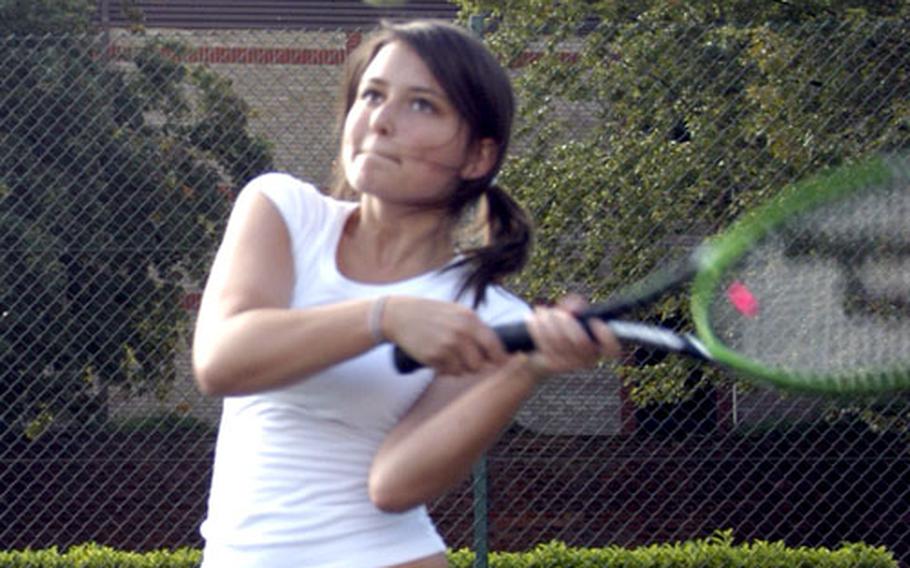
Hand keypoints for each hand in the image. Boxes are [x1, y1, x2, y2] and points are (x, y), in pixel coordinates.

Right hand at [382, 296, 507, 375]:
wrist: (400, 315)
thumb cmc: (431, 314)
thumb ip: (474, 327)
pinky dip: (446, 370)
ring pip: (465, 371)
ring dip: (460, 369)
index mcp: (469, 319)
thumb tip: (495, 349)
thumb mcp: (456, 312)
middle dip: (476, 366)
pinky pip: (449, 372)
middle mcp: (460, 332)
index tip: (502, 364)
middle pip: (480, 363)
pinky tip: (438, 359)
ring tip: (451, 358)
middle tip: (467, 361)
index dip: (500, 358)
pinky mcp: (433, 356)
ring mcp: (446, 345)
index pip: (494, 344)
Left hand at [521, 294, 621, 379]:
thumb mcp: (570, 314)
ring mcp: (570, 364)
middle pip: (581, 341)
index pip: (612, 348)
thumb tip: (574, 310)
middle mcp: (587, 359)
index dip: (606, 335)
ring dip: (549, 322)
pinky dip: (537, 329)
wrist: (538, 351)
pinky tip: (533, 320)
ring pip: (561, 341)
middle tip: (558, 313)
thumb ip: (576, 305)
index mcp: (598, 347)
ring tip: (542, 313)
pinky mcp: (552, 365)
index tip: (594, 321)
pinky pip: (545, 345)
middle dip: (567, 322)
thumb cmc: (560, 328)